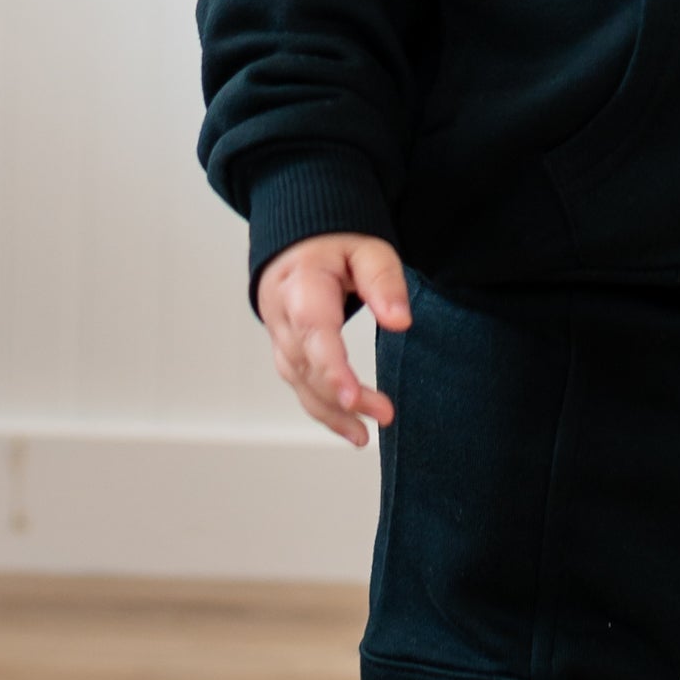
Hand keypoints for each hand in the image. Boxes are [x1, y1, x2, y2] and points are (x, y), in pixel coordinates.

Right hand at [254, 232, 410, 445]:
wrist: (298, 244)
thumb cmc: (335, 245)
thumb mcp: (368, 250)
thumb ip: (384, 282)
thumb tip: (400, 322)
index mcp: (301, 282)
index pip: (313, 330)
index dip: (331, 368)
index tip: (353, 397)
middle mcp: (282, 313)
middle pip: (305, 363)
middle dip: (341, 396)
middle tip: (384, 415)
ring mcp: (279, 334)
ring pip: (298, 380)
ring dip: (331, 412)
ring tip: (365, 435)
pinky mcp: (286, 349)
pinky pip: (299, 384)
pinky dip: (322, 409)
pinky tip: (349, 427)